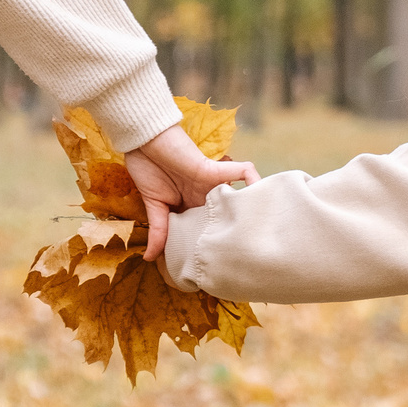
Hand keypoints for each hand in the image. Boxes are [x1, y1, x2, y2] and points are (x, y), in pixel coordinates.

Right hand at [125, 122, 258, 259]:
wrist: (143, 141)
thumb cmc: (147, 167)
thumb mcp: (153, 205)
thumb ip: (158, 230)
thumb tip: (150, 258)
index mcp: (192, 207)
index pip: (209, 229)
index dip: (215, 244)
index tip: (222, 265)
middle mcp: (205, 197)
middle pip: (227, 217)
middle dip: (237, 235)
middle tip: (245, 257)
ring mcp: (212, 184)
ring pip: (240, 197)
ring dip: (250, 212)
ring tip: (261, 233)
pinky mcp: (214, 170)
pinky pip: (243, 172)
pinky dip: (255, 180)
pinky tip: (263, 196)